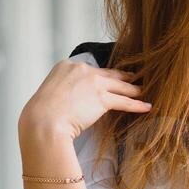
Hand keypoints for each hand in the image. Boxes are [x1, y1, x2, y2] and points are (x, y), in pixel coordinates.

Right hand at [18, 56, 151, 143]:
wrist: (42, 123)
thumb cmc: (42, 115)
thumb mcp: (51, 93)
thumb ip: (65, 89)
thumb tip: (74, 99)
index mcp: (66, 66)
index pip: (91, 70)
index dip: (104, 75)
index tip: (112, 77)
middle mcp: (81, 70)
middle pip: (109, 74)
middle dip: (124, 77)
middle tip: (136, 78)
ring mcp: (93, 82)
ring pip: (120, 86)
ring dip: (135, 90)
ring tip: (145, 92)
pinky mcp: (102, 98)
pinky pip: (125, 101)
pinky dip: (137, 104)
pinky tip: (146, 107)